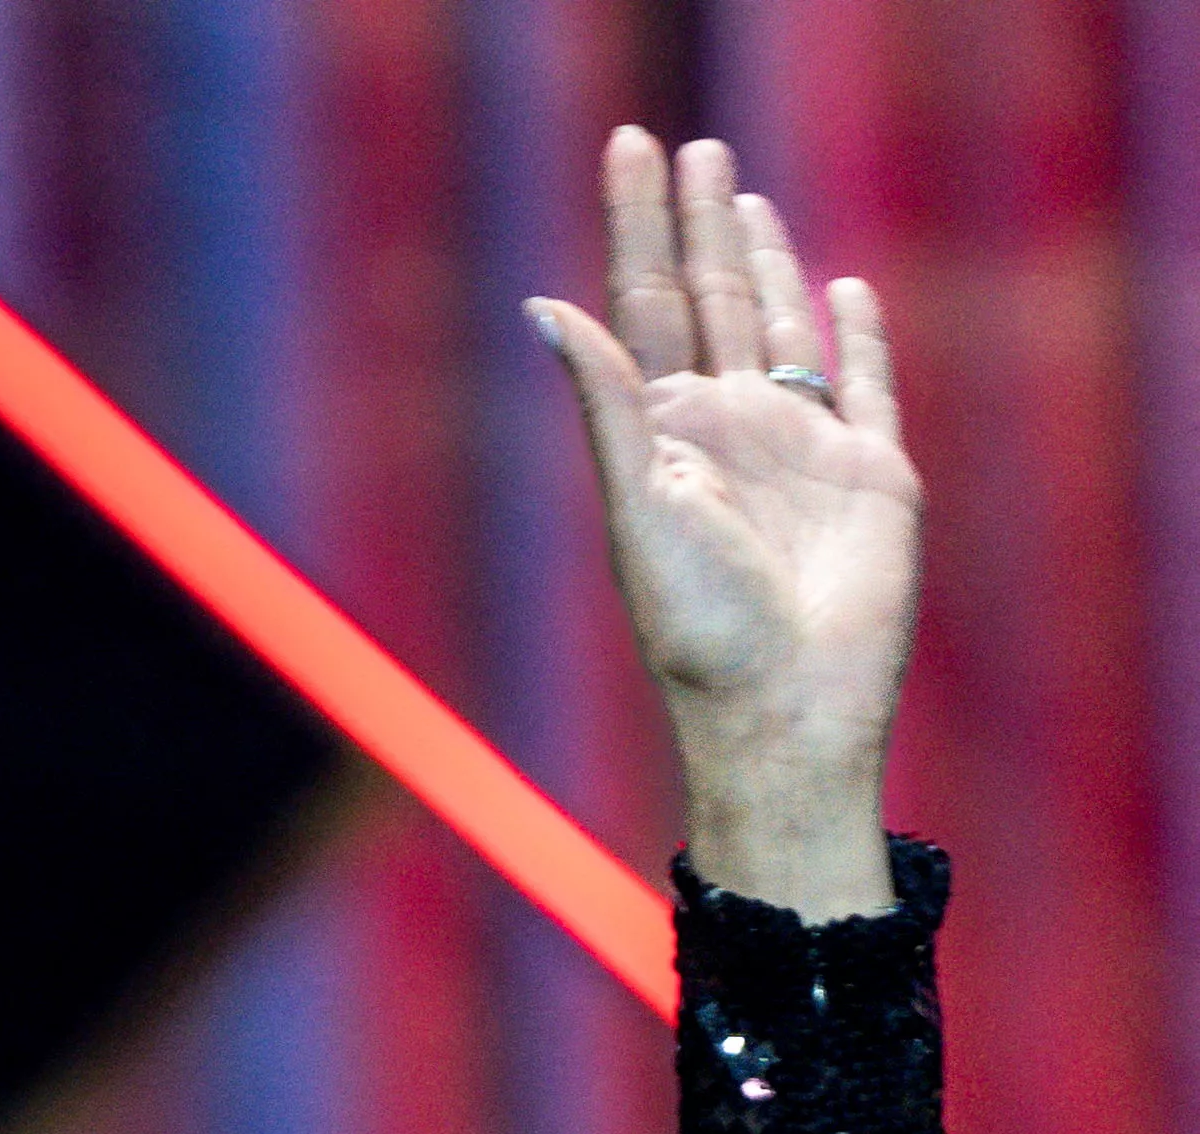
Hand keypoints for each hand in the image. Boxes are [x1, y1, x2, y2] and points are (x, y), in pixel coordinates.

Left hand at [527, 129, 919, 917]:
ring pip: (782, 328)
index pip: (645, 303)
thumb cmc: (699, 624)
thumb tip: (543, 306)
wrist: (784, 706)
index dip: (636, 224)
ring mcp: (799, 446)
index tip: (629, 144)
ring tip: (741, 195)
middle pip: (712, 299)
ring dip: (765, 260)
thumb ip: (606, 401)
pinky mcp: (872, 471)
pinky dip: (856, 336)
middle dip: (697, 223)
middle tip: (686, 145)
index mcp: (663, 433)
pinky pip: (863, 384)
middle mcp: (727, 429)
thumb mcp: (639, 504)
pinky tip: (841, 288)